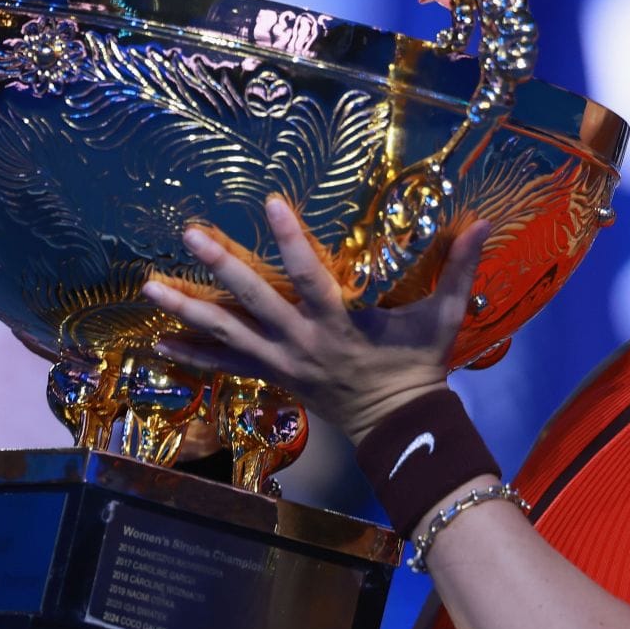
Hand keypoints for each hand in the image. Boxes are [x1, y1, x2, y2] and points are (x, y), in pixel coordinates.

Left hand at [141, 196, 491, 445]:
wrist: (400, 426)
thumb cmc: (420, 365)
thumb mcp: (444, 317)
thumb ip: (460, 269)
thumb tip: (482, 222)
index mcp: (340, 323)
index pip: (311, 275)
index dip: (291, 238)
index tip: (270, 202)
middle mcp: (302, 342)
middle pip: (254, 301)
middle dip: (220, 267)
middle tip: (189, 234)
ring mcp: (282, 362)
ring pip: (226, 334)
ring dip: (186, 309)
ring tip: (147, 285)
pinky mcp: (272, 377)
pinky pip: (225, 367)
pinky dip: (192, 355)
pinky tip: (158, 341)